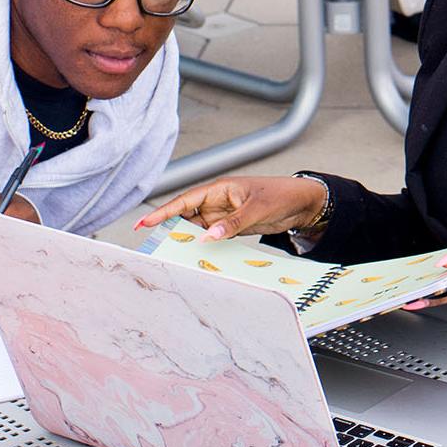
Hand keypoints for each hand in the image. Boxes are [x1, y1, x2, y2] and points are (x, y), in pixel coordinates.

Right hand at [138, 175, 327, 239]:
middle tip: (150, 245)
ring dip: (185, 240)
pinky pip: (211, 237)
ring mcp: (223, 215)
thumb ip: (232, 223)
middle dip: (168, 228)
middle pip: (185, 216)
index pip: (185, 200)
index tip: (144, 223)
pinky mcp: (232, 227)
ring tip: (170, 255)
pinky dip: (202, 246)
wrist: (301, 203)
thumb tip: (207, 236)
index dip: (163, 212)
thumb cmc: (280, 195)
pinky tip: (195, 257)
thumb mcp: (256, 209)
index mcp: (219, 189)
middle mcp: (217, 202)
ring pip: (197, 229)